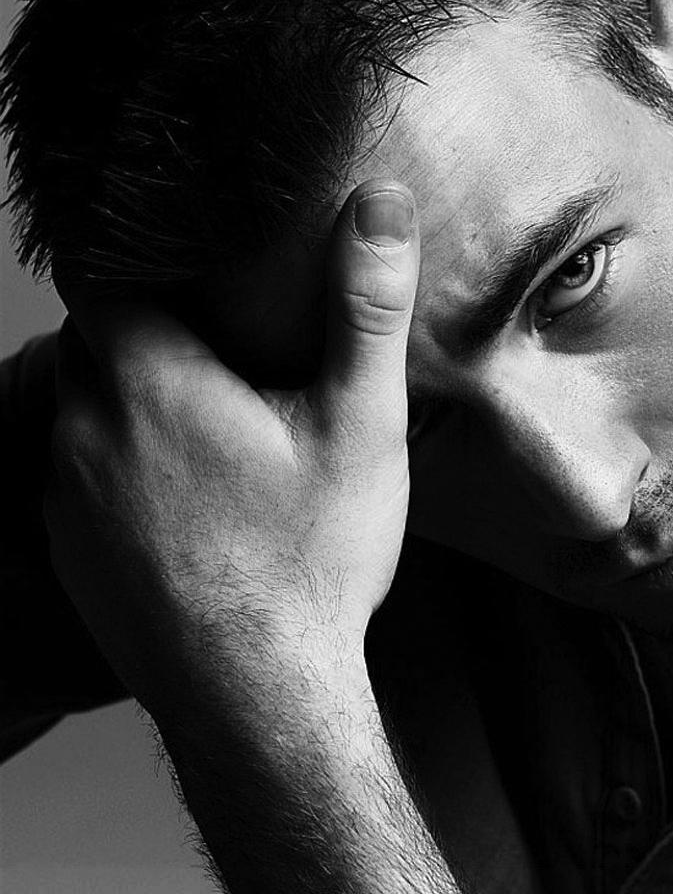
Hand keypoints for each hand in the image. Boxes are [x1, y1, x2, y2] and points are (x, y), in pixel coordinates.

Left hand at [44, 180, 419, 716]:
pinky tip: (193, 495)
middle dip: (156, 330)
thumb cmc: (312, 561)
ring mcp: (62, 493)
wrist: (260, 697)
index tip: (205, 271)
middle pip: (97, 338)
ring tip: (219, 422)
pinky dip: (124, 462)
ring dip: (139, 400)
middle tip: (233, 349)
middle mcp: (83, 428)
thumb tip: (382, 204)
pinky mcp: (63, 545)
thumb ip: (365, 309)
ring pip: (86, 406)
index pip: (102, 272)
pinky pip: (78, 471)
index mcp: (148, 381)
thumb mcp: (361, 427)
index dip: (149, 261)